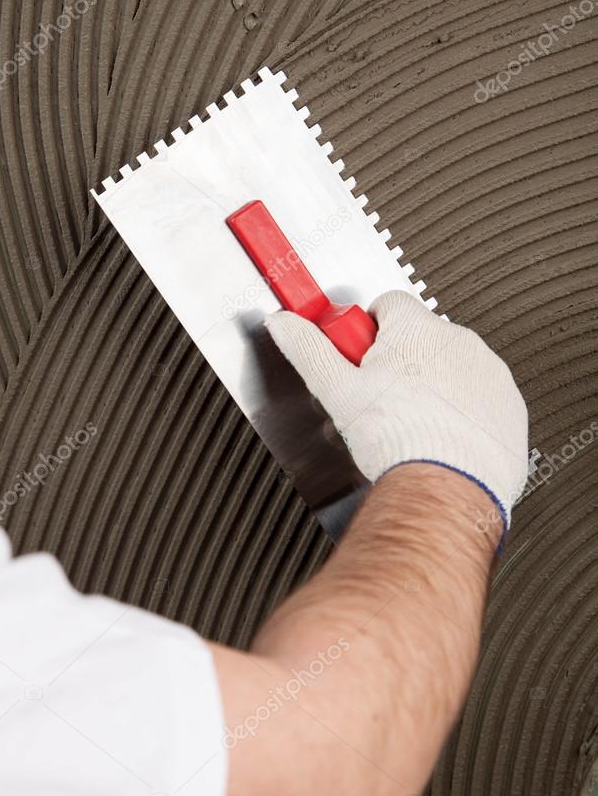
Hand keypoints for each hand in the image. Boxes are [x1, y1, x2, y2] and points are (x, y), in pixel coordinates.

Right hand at [267, 290, 527, 532]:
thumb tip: (285, 325)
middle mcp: (459, 341)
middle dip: (398, 362)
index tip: (358, 357)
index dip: (366, 333)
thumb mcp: (336, 391)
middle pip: (419, 337)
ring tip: (410, 424)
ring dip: (432, 386)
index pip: (386, 305)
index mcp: (416, 328)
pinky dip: (462, 412)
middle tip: (378, 399)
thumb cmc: (397, 441)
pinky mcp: (510, 405)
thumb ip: (308, 349)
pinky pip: (480, 397)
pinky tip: (439, 437)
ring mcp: (490, 373)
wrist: (446, 490)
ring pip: (451, 368)